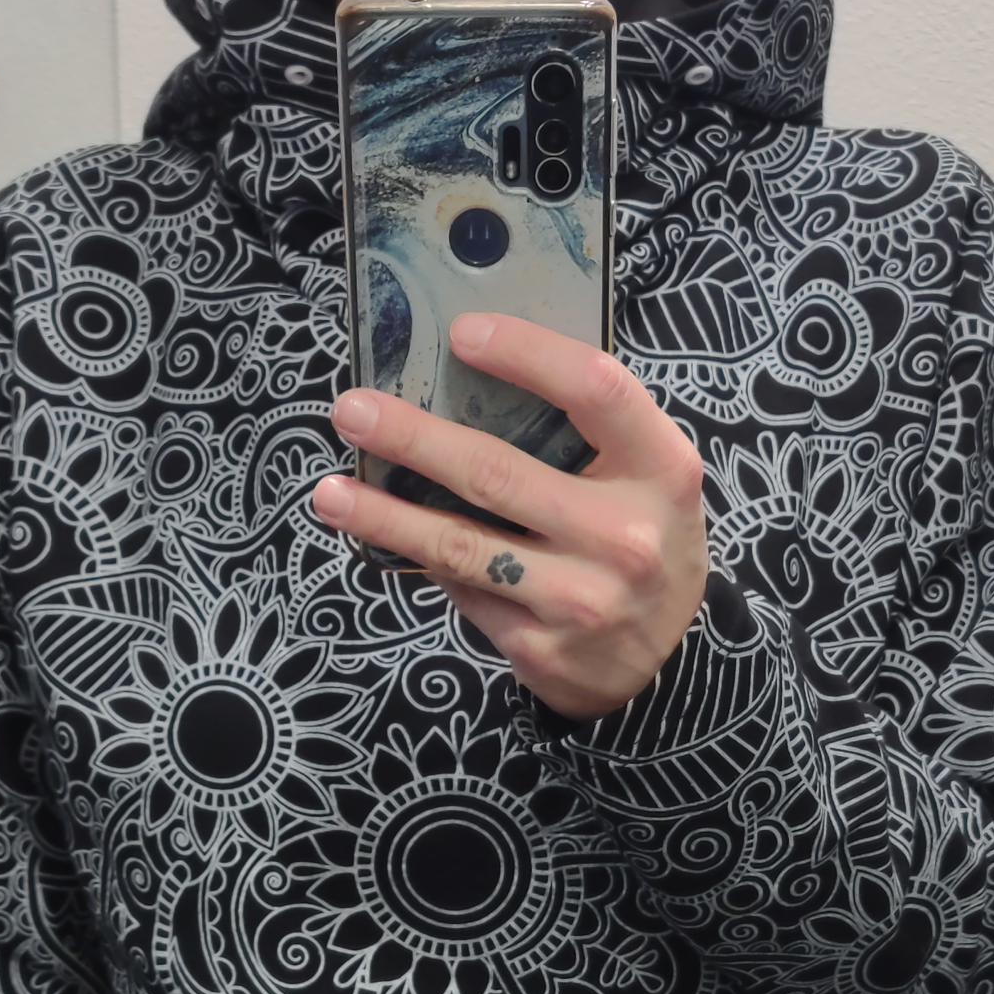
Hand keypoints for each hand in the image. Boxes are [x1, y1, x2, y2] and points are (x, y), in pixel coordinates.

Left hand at [313, 314, 707, 720]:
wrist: (664, 660)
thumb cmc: (642, 539)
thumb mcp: (646, 478)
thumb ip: (587, 432)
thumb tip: (467, 378)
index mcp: (662, 470)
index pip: (595, 389)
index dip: (527, 354)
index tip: (461, 333)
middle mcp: (624, 535)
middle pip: (498, 473)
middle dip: (412, 438)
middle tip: (352, 411)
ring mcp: (582, 597)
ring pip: (460, 544)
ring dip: (383, 514)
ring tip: (329, 491)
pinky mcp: (541, 647)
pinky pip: (462, 590)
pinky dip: (416, 560)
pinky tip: (375, 535)